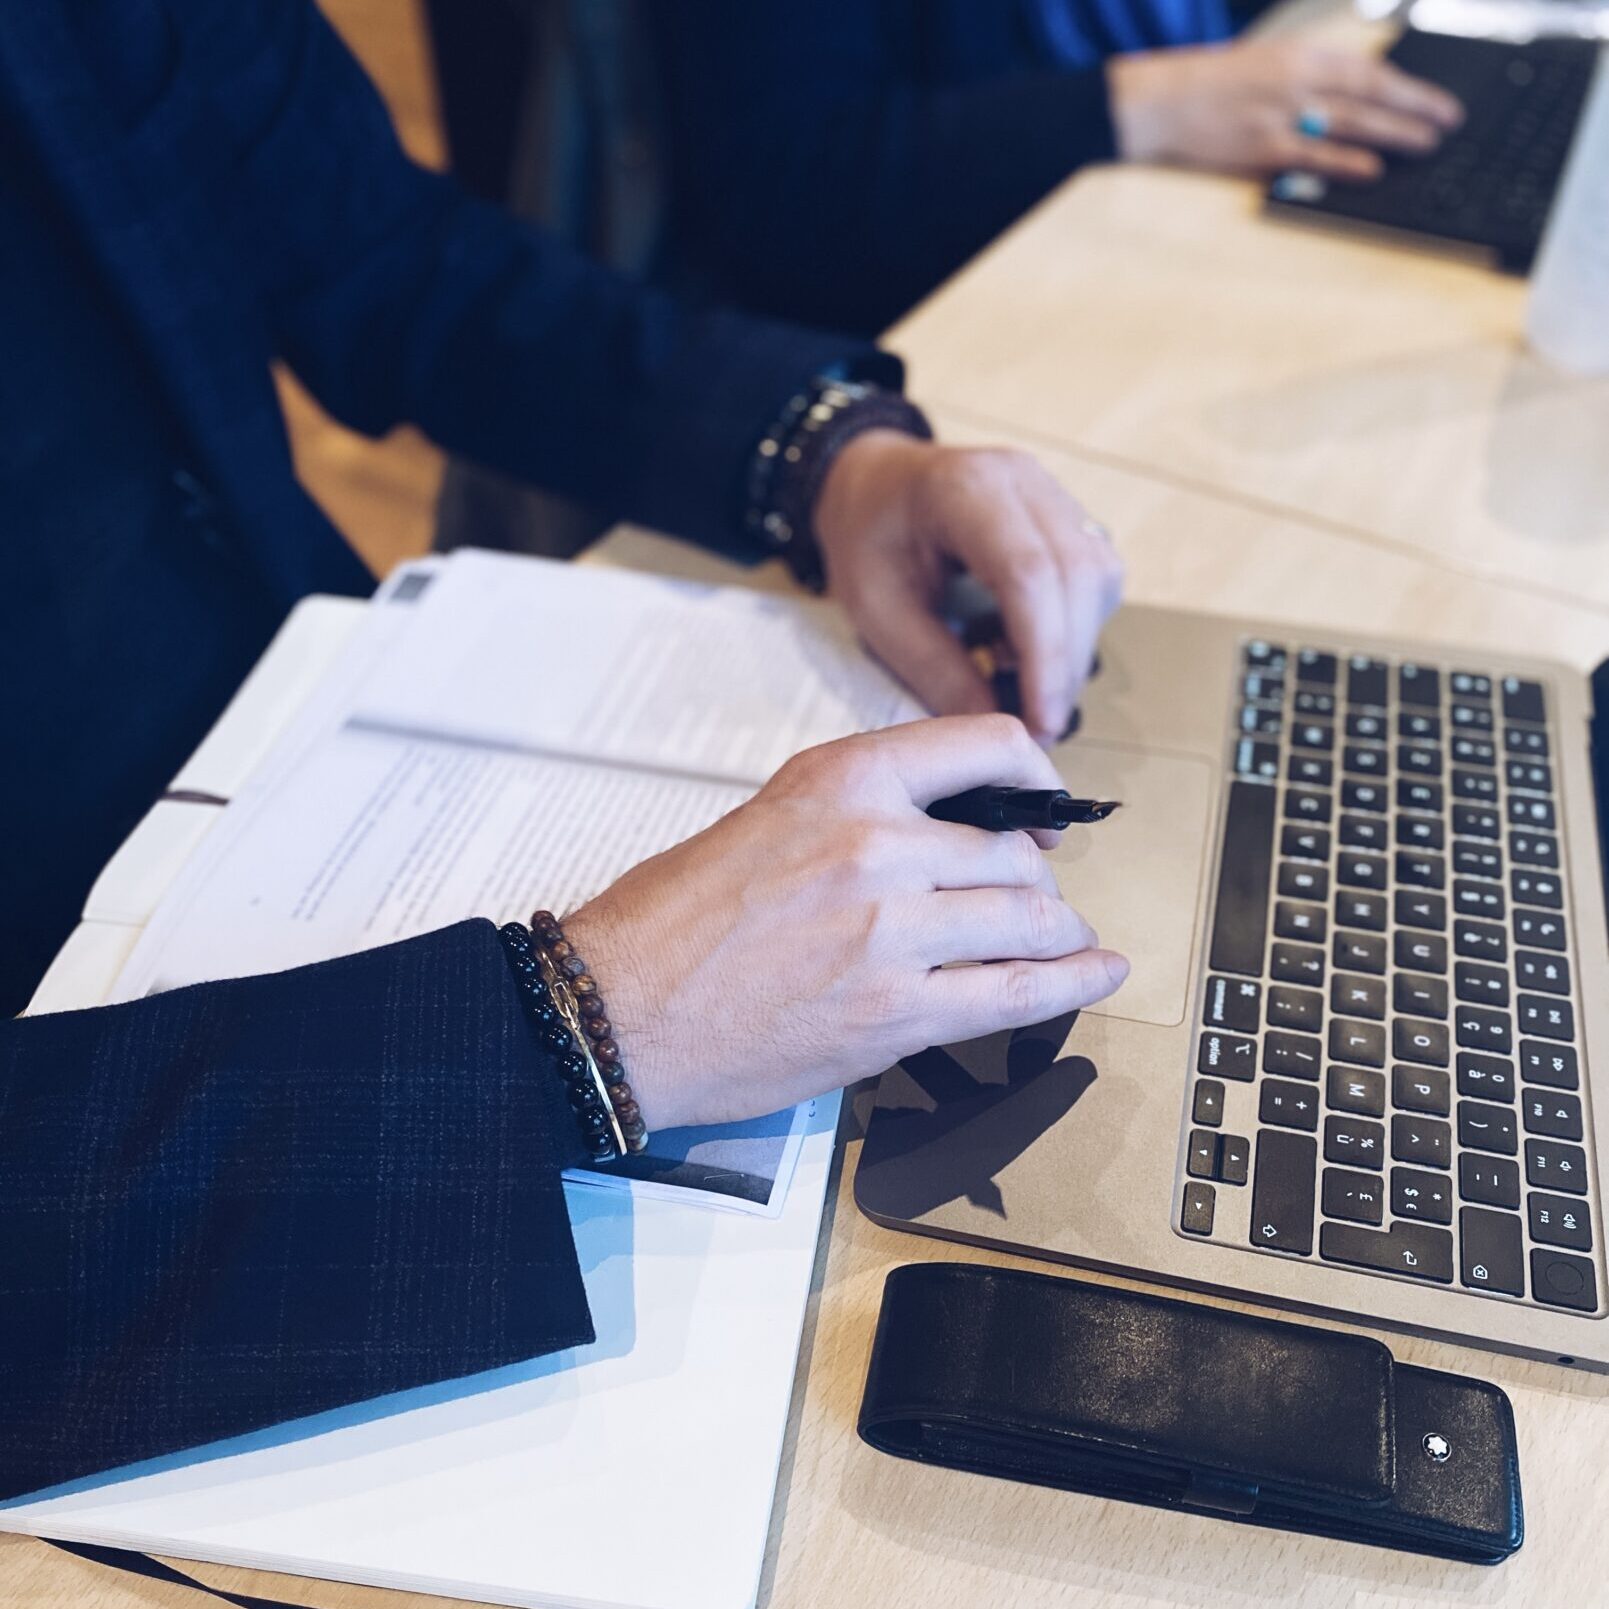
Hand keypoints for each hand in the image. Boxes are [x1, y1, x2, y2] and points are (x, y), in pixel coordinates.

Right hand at [564, 716, 1128, 1129]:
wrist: (617, 1010)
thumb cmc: (672, 921)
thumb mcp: (767, 821)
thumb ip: (859, 816)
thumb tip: (944, 836)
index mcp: (841, 781)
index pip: (984, 745)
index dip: (1035, 776)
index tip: (1044, 802)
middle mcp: (877, 844)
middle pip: (1014, 851)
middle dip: (1036, 880)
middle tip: (1035, 898)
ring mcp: (891, 932)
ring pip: (1028, 918)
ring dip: (1057, 933)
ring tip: (1063, 942)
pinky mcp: (896, 1014)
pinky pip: (1016, 994)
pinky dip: (1072, 985)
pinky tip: (1098, 974)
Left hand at [811, 431, 1123, 745]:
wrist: (872, 487)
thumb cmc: (866, 541)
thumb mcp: (877, 612)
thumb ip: (936, 669)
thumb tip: (992, 726)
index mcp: (964, 490)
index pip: (1029, 573)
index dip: (1045, 655)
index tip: (1042, 721)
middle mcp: (1022, 480)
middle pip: (1079, 575)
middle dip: (1065, 663)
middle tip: (1039, 726)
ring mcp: (1051, 492)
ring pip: (1098, 578)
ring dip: (1072, 648)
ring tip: (1017, 681)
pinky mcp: (1066, 515)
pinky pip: (1094, 577)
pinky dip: (1071, 627)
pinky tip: (1021, 646)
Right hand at [1108, 40, 1463, 181]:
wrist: (1161, 103)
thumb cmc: (1208, 88)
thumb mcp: (1264, 67)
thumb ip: (1305, 80)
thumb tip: (1347, 100)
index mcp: (1299, 55)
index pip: (1366, 69)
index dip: (1406, 85)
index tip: (1434, 98)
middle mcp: (1296, 80)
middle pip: (1370, 93)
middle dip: (1415, 106)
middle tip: (1448, 121)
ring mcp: (1280, 116)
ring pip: (1352, 122)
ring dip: (1395, 132)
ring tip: (1426, 143)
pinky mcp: (1261, 149)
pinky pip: (1313, 156)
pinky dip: (1346, 161)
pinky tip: (1374, 167)